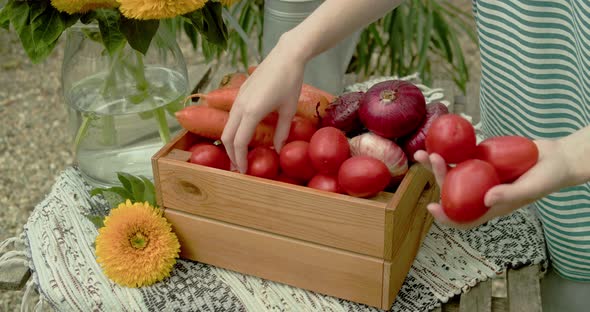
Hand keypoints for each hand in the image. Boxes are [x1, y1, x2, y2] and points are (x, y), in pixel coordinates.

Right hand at [221, 37, 305, 172]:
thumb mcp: (289, 110)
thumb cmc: (290, 82)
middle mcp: (240, 106)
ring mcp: (238, 99)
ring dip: (231, 143)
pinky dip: (234, 131)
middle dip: (231, 154)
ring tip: (240, 155)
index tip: (244, 171)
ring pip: (227, 127)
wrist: (286, 56)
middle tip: (240, 168)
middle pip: (227, 137)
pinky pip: (232, 117)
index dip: (240, 159)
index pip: (239, 142)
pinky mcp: (240, 94)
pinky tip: (244, 137)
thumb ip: (282, 132)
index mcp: (251, 112)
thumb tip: (278, 150)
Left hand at [414, 139, 572, 228]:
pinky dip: (451, 148)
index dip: (446, 217)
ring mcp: (480, 174)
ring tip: (422, 152)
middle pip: (452, 189)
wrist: (558, 157)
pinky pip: (463, 154)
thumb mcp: (530, 188)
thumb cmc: (548, 178)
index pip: (463, 218)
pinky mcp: (482, 158)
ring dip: (436, 163)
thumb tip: (486, 200)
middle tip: (431, 159)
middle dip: (436, 177)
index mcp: (490, 206)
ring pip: (453, 170)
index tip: (431, 207)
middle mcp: (480, 191)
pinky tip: (440, 139)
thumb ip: (510, 195)